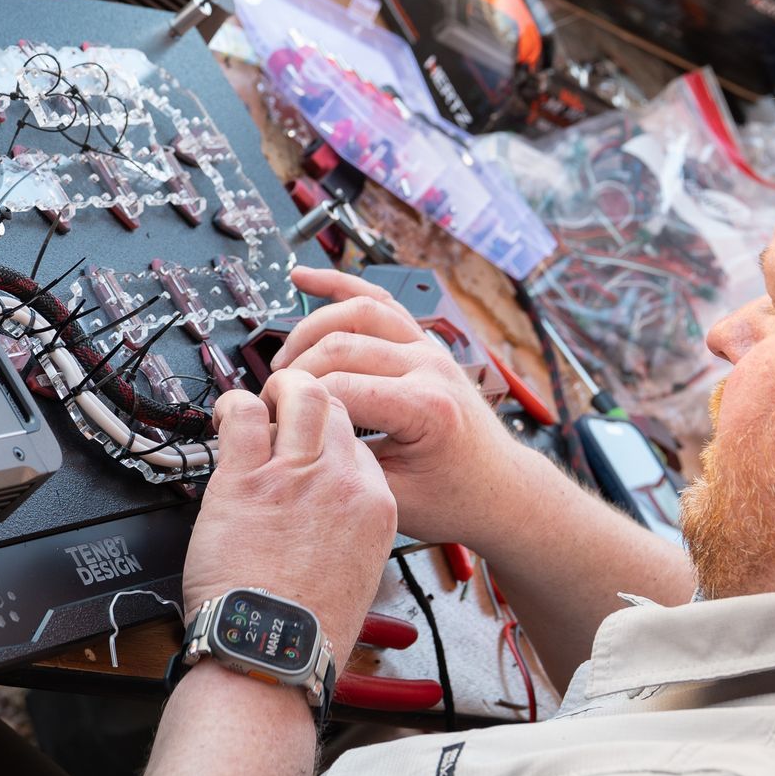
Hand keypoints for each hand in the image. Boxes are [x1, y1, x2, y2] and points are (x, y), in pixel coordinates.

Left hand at [181, 371, 396, 651]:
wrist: (271, 649)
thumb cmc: (307, 625)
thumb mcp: (358, 570)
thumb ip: (347, 525)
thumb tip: (323, 504)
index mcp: (376, 504)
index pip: (358, 439)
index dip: (330, 434)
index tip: (310, 440)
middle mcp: (341, 481)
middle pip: (333, 406)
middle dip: (308, 399)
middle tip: (284, 408)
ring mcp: (294, 474)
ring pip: (298, 394)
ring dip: (278, 390)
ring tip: (261, 402)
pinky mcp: (246, 478)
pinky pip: (242, 414)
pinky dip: (232, 404)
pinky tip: (225, 415)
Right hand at [270, 266, 522, 546]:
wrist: (500, 487)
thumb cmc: (454, 497)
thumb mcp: (393, 498)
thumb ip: (342, 467)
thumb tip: (289, 441)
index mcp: (425, 408)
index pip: (338, 389)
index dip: (297, 404)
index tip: (274, 421)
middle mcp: (429, 367)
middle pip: (342, 346)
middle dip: (296, 369)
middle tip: (274, 396)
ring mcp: (429, 348)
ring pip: (358, 311)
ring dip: (311, 327)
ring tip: (284, 358)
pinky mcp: (424, 342)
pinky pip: (379, 301)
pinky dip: (340, 285)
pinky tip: (306, 277)